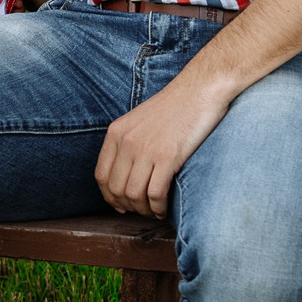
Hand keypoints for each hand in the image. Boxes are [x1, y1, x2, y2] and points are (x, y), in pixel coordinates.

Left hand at [94, 71, 233, 218]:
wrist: (200, 90)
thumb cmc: (174, 107)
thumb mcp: (139, 120)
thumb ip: (128, 142)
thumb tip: (125, 174)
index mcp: (116, 132)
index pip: (101, 175)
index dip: (109, 197)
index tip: (120, 205)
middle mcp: (127, 142)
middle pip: (116, 189)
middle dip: (128, 206)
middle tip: (141, 210)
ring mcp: (146, 149)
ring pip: (134, 194)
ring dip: (143, 209)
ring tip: (153, 211)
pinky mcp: (168, 156)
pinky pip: (155, 193)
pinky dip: (158, 207)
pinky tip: (163, 209)